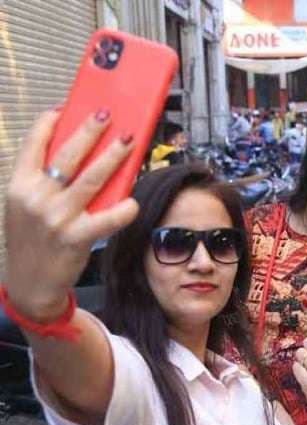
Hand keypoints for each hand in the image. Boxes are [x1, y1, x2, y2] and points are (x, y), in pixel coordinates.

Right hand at [4, 110, 137, 321]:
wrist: (29, 283)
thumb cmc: (33, 239)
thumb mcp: (26, 206)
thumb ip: (45, 181)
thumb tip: (78, 152)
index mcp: (20, 185)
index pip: (34, 144)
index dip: (50, 122)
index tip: (68, 107)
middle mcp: (36, 197)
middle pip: (69, 155)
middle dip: (91, 130)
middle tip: (108, 114)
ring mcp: (57, 217)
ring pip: (92, 178)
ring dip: (114, 156)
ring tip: (129, 140)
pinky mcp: (76, 237)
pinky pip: (107, 218)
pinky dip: (123, 209)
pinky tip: (133, 201)